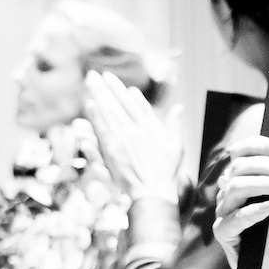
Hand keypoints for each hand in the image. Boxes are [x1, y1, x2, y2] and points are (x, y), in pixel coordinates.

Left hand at [85, 70, 183, 203]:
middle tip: (93, 75)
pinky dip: (96, 116)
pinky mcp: (113, 152)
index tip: (111, 79)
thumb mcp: (176, 147)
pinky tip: (90, 105)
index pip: (132, 103)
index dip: (120, 90)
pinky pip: (103, 130)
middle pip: (117, 105)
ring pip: (108, 114)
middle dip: (105, 88)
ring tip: (89, 83)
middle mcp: (136, 131)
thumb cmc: (167, 173)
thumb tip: (179, 107)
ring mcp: (123, 141)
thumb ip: (175, 125)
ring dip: (98, 97)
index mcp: (151, 128)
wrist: (154, 193)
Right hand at [212, 136, 268, 268]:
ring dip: (263, 184)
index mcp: (236, 179)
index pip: (238, 153)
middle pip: (238, 168)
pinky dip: (253, 211)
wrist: (260, 265)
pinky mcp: (223, 232)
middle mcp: (226, 193)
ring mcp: (223, 212)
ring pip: (235, 187)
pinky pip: (235, 218)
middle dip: (266, 166)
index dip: (255, 145)